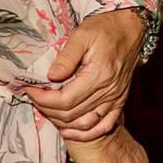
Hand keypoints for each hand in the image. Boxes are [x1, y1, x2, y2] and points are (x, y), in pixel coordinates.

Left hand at [24, 8, 145, 140]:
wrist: (132, 29)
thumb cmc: (106, 29)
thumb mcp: (83, 35)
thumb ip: (66, 56)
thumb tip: (50, 77)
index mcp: (100, 74)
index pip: (64, 100)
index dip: (42, 99)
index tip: (30, 89)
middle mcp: (109, 90)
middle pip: (70, 114)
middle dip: (46, 108)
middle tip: (35, 96)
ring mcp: (116, 98)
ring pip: (83, 123)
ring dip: (61, 122)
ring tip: (47, 109)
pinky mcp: (119, 100)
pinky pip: (104, 126)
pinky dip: (86, 134)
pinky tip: (69, 131)